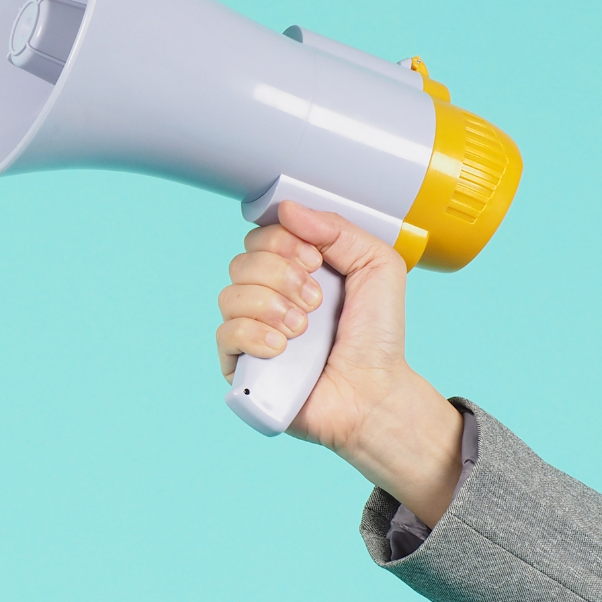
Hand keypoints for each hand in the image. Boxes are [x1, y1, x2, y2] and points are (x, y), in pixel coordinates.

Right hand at [215, 201, 465, 524]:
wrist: (375, 393)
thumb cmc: (377, 338)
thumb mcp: (377, 266)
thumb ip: (338, 229)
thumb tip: (287, 209)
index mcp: (295, 268)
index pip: (263, 234)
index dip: (285, 241)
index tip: (317, 262)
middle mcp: (268, 295)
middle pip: (243, 259)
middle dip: (283, 275)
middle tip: (315, 300)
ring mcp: (251, 329)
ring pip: (230, 293)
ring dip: (271, 306)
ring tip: (302, 329)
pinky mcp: (240, 364)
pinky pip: (224, 334)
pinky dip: (254, 334)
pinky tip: (283, 348)